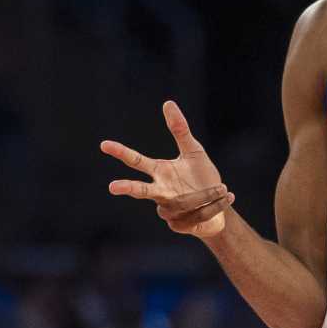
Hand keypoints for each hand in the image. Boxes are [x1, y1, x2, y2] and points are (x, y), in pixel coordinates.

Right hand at [102, 101, 233, 237]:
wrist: (220, 203)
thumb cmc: (202, 176)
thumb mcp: (194, 151)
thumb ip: (180, 130)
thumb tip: (168, 103)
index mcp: (160, 172)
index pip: (137, 161)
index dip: (121, 152)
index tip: (104, 144)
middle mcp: (160, 192)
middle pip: (141, 190)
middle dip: (128, 188)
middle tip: (112, 186)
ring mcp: (168, 210)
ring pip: (182, 203)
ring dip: (204, 194)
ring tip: (221, 188)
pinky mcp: (179, 225)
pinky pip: (195, 214)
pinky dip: (213, 205)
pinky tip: (222, 200)